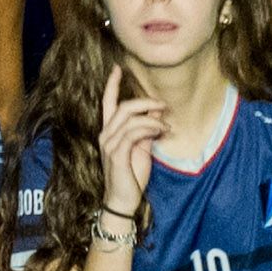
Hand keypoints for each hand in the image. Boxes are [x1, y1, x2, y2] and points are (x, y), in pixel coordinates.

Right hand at [93, 64, 164, 231]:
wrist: (122, 201)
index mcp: (110, 132)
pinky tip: (161, 132)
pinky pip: (133, 133)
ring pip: (129, 119)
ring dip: (152, 119)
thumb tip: (157, 111)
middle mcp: (105, 135)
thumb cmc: (131, 176)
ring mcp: (109, 144)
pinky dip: (149, 129)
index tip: (118, 68)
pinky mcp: (116, 154)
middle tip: (164, 105)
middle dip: (145, 102)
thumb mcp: (142, 148)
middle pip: (123, 107)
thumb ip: (147, 130)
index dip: (112, 85)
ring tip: (166, 126)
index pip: (108, 103)